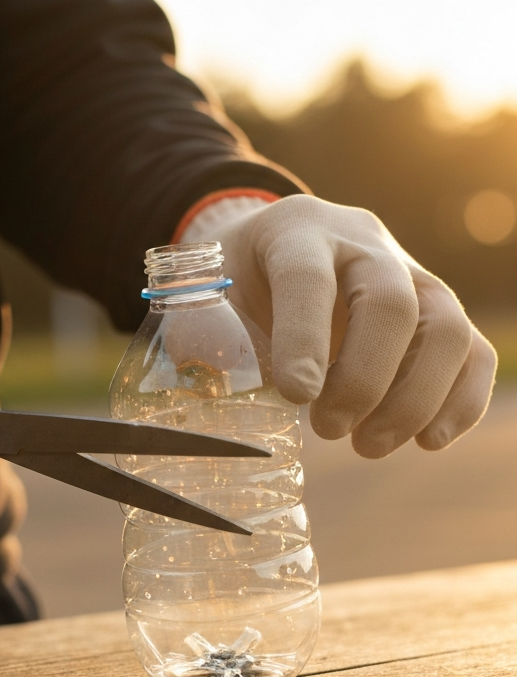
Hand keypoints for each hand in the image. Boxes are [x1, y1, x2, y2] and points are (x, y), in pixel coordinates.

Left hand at [184, 194, 496, 457]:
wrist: (275, 248)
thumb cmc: (236, 279)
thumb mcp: (204, 295)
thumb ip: (207, 337)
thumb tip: (225, 387)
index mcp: (295, 231)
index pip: (308, 278)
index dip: (304, 337)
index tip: (297, 396)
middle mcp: (362, 243)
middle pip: (391, 303)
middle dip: (364, 380)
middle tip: (328, 429)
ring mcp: (411, 272)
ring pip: (446, 327)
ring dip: (414, 400)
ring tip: (367, 445)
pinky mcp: (437, 309)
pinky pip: (472, 351)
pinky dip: (461, 401)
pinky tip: (426, 440)